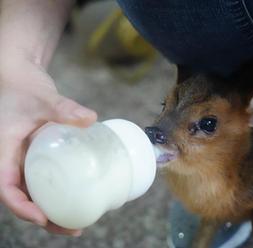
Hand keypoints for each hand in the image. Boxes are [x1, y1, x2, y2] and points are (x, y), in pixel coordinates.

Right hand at [0, 59, 96, 234]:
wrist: (20, 77)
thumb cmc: (24, 87)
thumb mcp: (42, 98)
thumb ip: (63, 107)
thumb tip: (90, 118)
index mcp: (3, 151)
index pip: (5, 187)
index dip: (20, 206)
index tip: (42, 217)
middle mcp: (11, 160)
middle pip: (23, 199)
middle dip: (44, 219)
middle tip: (73, 228)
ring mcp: (25, 160)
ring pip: (34, 193)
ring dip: (53, 211)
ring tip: (78, 223)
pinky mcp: (37, 155)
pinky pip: (45, 179)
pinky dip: (58, 193)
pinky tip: (79, 197)